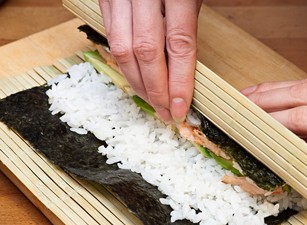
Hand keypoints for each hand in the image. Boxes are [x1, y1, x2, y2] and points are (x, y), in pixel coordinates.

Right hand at [99, 0, 202, 122]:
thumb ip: (188, 22)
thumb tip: (184, 66)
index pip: (179, 44)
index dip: (180, 81)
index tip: (181, 107)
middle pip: (146, 52)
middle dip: (155, 90)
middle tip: (166, 113)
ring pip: (123, 48)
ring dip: (136, 82)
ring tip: (151, 101)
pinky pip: (112, 35)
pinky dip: (123, 61)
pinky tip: (135, 76)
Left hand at [241, 77, 306, 209]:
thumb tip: (291, 117)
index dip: (276, 88)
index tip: (252, 94)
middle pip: (304, 95)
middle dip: (266, 100)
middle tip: (241, 107)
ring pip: (306, 118)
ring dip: (272, 121)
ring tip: (249, 126)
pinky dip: (290, 152)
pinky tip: (273, 152)